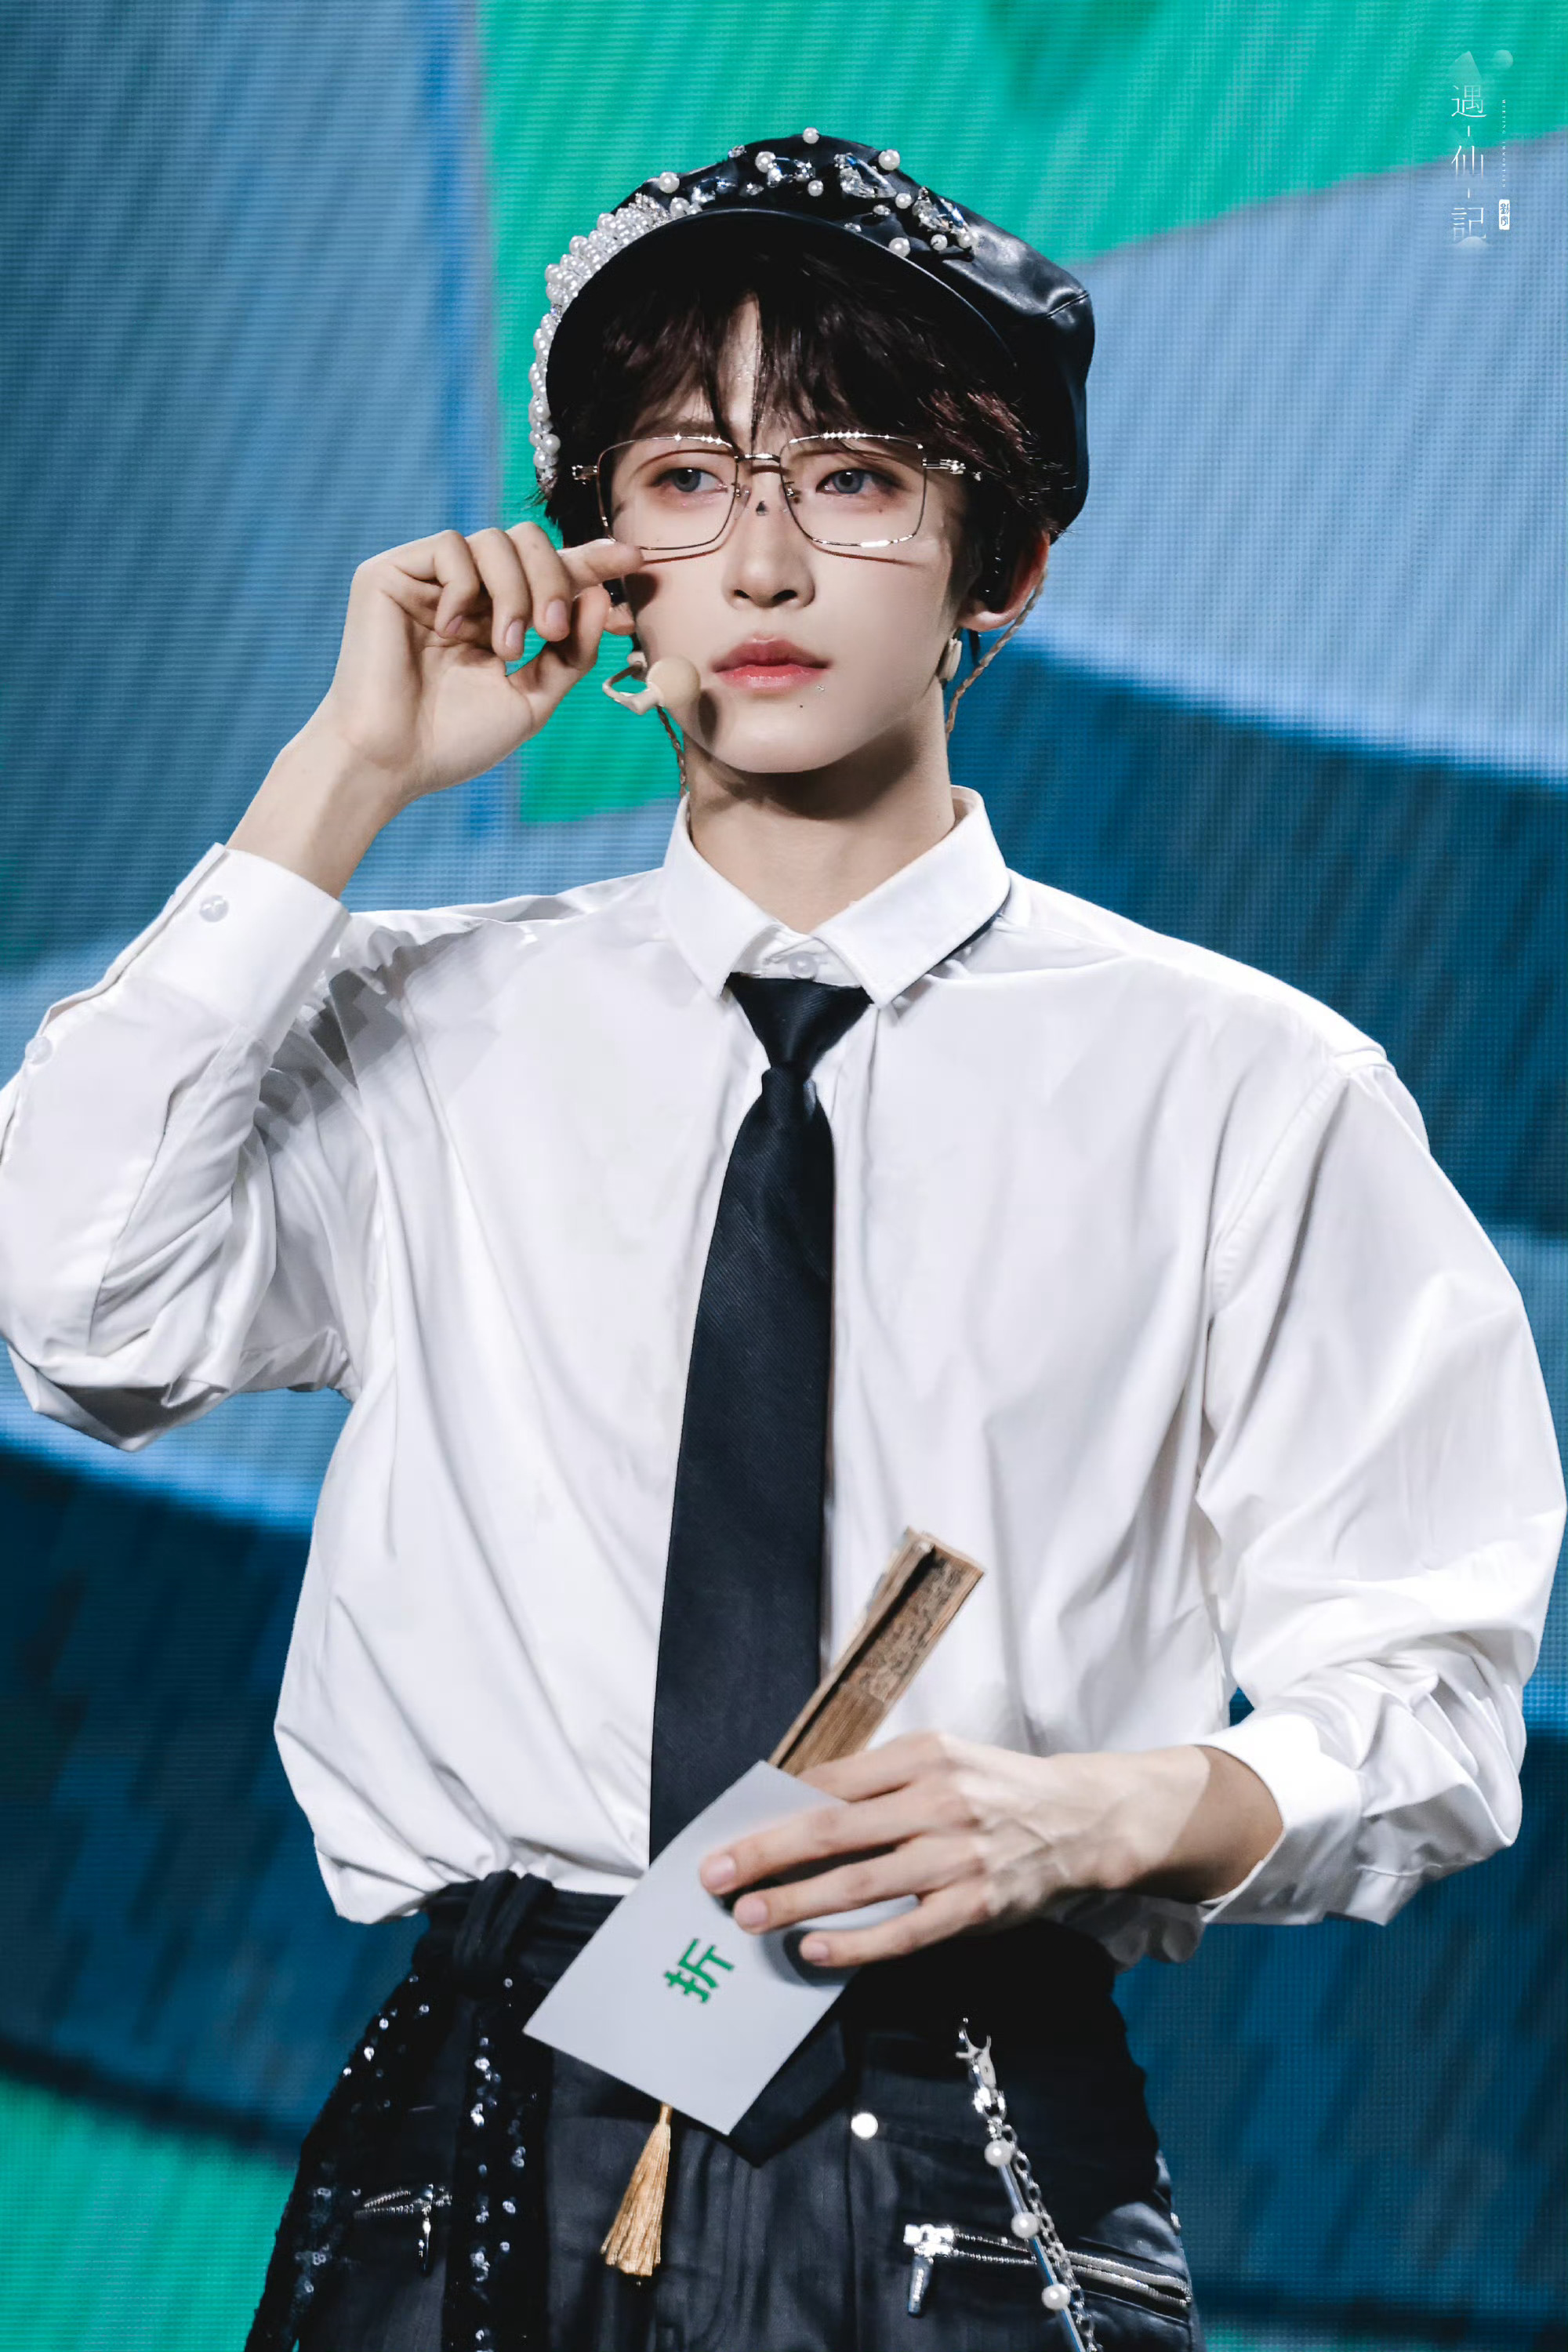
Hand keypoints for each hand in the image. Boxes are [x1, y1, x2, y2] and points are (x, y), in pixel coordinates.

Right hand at [316, 522, 642, 805]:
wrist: (393, 761)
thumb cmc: (455, 740)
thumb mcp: (533, 699)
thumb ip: (572, 652)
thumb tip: (601, 597)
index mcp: (496, 619)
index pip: (549, 574)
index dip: (591, 562)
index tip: (634, 560)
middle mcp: (465, 593)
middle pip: (527, 542)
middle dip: (555, 578)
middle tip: (553, 630)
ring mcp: (428, 581)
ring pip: (494, 540)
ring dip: (515, 591)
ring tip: (505, 648)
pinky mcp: (391, 573)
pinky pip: (451, 547)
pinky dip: (466, 587)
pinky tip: (453, 630)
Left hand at [698, 1733, 1282, 1967]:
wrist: (1079, 1820)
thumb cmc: (993, 1789)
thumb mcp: (940, 1759)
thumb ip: (876, 1781)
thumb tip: (796, 1805)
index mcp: (921, 1755)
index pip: (831, 1782)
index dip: (775, 1810)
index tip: (728, 1833)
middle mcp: (937, 1800)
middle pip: (834, 1829)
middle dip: (767, 1854)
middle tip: (715, 1876)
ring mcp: (956, 1857)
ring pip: (861, 1882)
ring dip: (797, 1902)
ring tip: (749, 1916)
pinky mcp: (974, 1907)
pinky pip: (904, 1931)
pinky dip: (855, 1943)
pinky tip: (814, 1949)